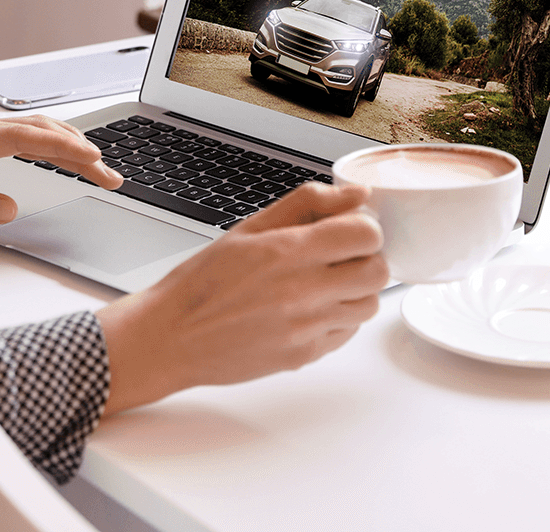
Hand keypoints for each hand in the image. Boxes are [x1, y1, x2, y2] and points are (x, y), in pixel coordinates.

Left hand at [0, 111, 123, 225]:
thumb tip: (12, 207)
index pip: (29, 140)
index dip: (67, 151)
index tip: (96, 162)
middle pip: (40, 131)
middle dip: (81, 151)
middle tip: (112, 175)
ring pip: (33, 127)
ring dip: (69, 143)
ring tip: (99, 165)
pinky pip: (20, 130)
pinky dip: (49, 140)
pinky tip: (64, 150)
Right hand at [96, 182, 386, 414]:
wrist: (171, 336)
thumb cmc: (203, 281)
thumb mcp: (248, 228)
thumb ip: (307, 204)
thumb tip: (356, 193)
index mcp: (287, 251)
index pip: (366, 234)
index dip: (362, 227)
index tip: (346, 229)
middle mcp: (302, 291)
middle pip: (378, 271)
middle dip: (366, 258)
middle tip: (341, 256)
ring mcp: (306, 328)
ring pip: (368, 305)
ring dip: (356, 290)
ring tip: (324, 283)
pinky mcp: (304, 356)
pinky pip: (347, 333)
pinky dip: (338, 318)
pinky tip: (310, 309)